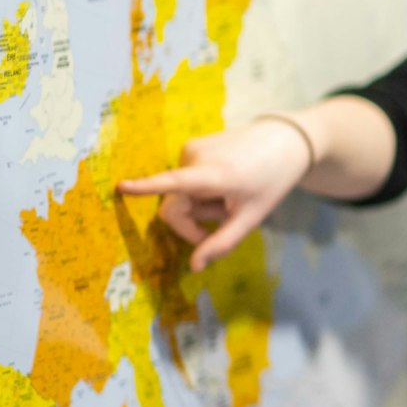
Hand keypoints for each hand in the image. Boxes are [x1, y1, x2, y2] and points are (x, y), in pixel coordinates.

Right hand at [116, 117, 313, 270]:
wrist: (285, 139)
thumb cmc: (271, 180)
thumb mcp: (252, 217)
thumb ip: (222, 242)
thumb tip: (193, 267)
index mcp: (214, 174)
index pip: (174, 183)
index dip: (146, 187)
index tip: (121, 186)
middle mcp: (196, 157)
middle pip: (174, 205)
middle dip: (192, 221)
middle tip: (223, 219)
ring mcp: (191, 148)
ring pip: (179, 193)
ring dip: (200, 203)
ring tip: (229, 195)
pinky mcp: (190, 145)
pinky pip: (185, 179)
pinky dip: (201, 189)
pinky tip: (224, 183)